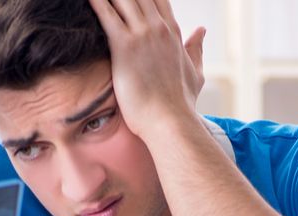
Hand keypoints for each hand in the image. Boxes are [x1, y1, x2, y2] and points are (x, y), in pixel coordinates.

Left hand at [88, 0, 205, 139]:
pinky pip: (105, 14)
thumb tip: (201, 30)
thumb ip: (196, 49)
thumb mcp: (195, 73)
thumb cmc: (181, 105)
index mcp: (173, 33)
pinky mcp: (125, 47)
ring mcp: (143, 35)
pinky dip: (95, 2)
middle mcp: (159, 28)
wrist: (171, 122)